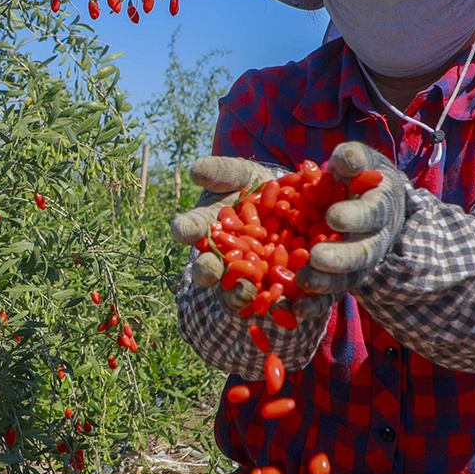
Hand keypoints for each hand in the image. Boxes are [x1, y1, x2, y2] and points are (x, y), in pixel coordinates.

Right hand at [170, 156, 289, 314]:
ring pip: (234, 293)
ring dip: (236, 295)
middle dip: (206, 270)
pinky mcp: (275, 290)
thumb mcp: (238, 174)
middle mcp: (221, 259)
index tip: (184, 229)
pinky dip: (276, 304)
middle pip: (208, 269)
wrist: (290, 205)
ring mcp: (246, 279)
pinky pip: (272, 302)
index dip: (186, 229)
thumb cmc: (254, 186)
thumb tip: (196, 169)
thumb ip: (219, 172)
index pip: (190, 230)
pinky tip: (283, 301)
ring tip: (245, 292)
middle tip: (210, 269)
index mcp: (206, 230)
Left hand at [297, 142, 408, 294]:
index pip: (372, 213)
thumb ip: (353, 159)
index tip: (334, 216)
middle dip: (340, 258)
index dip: (355, 216)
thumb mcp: (360, 162)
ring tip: (302, 284)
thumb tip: (345, 159)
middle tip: (317, 259)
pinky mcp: (341, 281)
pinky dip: (312, 306)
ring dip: (325, 285)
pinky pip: (328, 297)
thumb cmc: (360, 177)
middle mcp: (374, 241)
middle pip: (362, 254)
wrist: (369, 206)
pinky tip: (292, 310)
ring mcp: (358, 265)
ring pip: (346, 281)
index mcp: (381, 207)